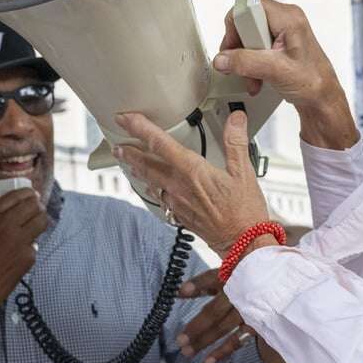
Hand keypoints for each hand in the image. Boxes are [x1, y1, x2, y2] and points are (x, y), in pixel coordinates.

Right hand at [0, 189, 46, 312]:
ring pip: (42, 221)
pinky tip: (20, 252)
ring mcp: (18, 241)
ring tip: (36, 223)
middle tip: (36, 208)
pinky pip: (35, 244)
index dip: (28, 193)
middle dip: (37, 205)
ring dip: (40, 220)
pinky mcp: (27, 257)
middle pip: (33, 205)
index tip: (31, 194)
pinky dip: (30, 246)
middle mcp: (4, 226)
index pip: (16, 195)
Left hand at [114, 110, 269, 256]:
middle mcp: (180, 186)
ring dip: (137, 171)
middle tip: (117, 145)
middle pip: (147, 165)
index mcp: (193, 171)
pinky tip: (152, 188)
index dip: (140, 129)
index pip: (160, 144)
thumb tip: (235, 119)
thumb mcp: (244, 172)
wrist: (242, 243)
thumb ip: (236, 142)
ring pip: (150, 183)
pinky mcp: (181, 215)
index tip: (127, 119)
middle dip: (130, 154)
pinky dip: (151, 190)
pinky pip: (160, 199)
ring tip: (128, 163)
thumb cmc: (244, 211)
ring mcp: (178, 203)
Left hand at [176, 270, 254, 362]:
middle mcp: (239, 295)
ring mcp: (248, 311)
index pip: (211, 281)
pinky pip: (238, 340)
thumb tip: (178, 292)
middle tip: (180, 341)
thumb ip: (201, 285)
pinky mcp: (256, 324)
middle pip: (214, 312)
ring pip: (224, 328)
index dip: (195, 287)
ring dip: (206, 341)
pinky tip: (209, 360)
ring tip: (188, 352)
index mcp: (231, 278)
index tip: (180, 293)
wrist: (275, 278)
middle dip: (197, 327)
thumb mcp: (224, 274)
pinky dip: (224, 351)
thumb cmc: (245, 276)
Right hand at [214, 0, 357, 148]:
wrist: (322, 98)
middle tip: (245, 63)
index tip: (236, 45)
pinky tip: (256, 77)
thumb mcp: (276, 71)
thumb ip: (246, 62)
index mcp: (288, 17)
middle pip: (245, 22)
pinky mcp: (277, 44)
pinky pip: (253, 47)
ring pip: (247, 36)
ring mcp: (281, 32)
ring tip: (252, 75)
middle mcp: (284, 20)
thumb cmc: (314, 82)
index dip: (237, 25)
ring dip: (244, 59)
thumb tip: (224, 58)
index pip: (249, 4)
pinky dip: (250, 63)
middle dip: (239, 47)